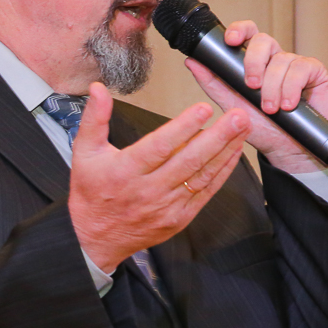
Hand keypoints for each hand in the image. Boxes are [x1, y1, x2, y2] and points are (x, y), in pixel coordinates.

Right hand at [69, 82, 250, 273]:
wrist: (95, 239)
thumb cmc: (92, 193)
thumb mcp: (84, 153)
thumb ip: (94, 119)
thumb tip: (99, 89)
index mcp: (125, 172)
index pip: (159, 147)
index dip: (182, 128)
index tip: (203, 109)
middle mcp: (148, 191)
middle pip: (188, 161)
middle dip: (217, 137)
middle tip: (237, 116)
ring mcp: (167, 207)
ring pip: (201, 176)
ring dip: (225, 151)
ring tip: (242, 129)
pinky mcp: (179, 219)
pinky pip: (206, 192)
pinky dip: (222, 172)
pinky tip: (234, 153)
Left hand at [185, 21, 327, 173]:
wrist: (287, 150)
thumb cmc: (262, 128)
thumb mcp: (233, 106)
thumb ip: (213, 84)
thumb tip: (192, 62)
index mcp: (254, 61)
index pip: (247, 33)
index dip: (239, 30)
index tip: (231, 40)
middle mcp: (274, 59)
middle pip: (264, 40)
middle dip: (254, 62)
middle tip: (251, 86)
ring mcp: (295, 64)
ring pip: (281, 59)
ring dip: (273, 87)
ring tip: (272, 109)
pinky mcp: (314, 72)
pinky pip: (301, 68)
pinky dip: (292, 88)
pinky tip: (289, 105)